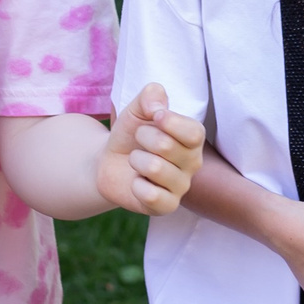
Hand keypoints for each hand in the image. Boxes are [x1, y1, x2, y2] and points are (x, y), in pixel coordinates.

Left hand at [94, 84, 204, 215]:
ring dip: (136, 160)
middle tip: (140, 142)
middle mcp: (193, 163)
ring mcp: (181, 186)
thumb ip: (150, 96)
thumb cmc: (131, 135)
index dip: (169, 122)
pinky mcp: (166, 206)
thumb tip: (158, 109)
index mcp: (193, 139)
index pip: (193, 132)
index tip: (154, 116)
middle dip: (142, 138)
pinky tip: (137, 183)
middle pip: (166, 146)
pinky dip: (135, 185)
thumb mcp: (137, 108)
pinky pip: (151, 195)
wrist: (110, 162)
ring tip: (137, 162)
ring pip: (155, 168)